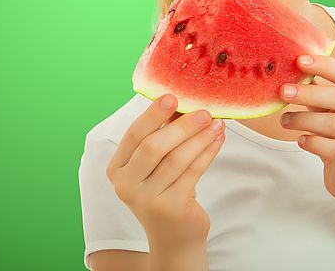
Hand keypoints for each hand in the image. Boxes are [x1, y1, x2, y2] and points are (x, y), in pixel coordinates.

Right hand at [105, 94, 225, 248]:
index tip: (172, 96)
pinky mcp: (171, 209)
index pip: (133, 135)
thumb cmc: (164, 192)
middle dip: (181, 126)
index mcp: (117, 169)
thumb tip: (181, 102)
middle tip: (204, 111)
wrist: (174, 238)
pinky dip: (207, 154)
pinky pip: (192, 173)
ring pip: (176, 159)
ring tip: (217, 124)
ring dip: (199, 138)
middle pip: (153, 146)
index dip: (153, 115)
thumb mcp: (154, 166)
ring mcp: (147, 200)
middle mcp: (126, 186)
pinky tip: (218, 141)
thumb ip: (160, 137)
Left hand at [279, 55, 334, 204]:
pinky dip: (313, 142)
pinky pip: (334, 148)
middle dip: (310, 93)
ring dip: (304, 119)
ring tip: (284, 120)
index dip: (324, 66)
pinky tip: (300, 140)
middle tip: (283, 91)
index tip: (299, 61)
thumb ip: (322, 92)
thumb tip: (295, 67)